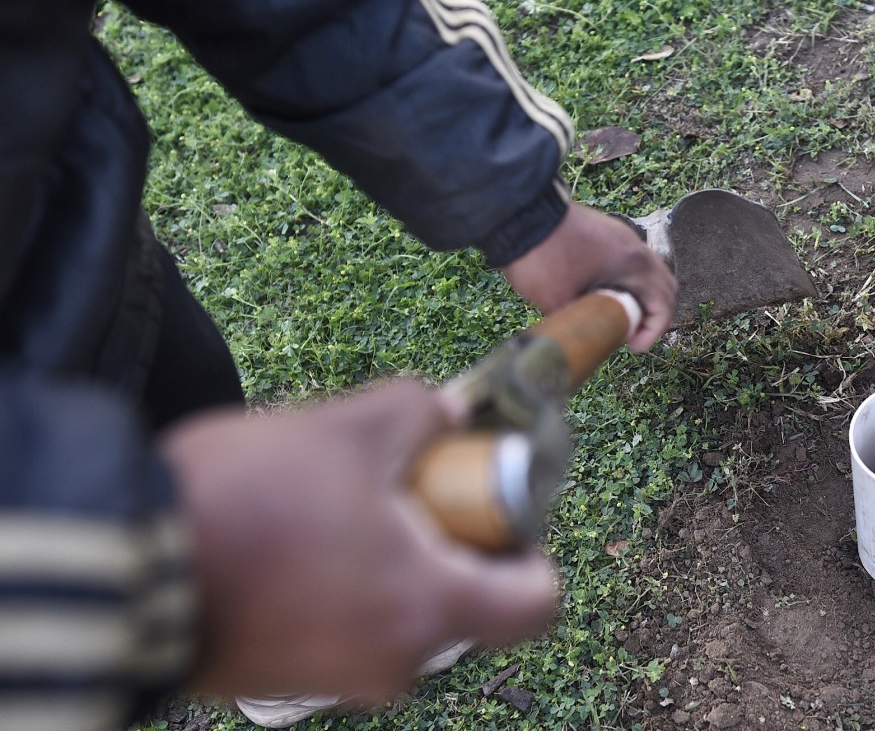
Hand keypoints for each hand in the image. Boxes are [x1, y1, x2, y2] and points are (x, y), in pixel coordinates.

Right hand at [160, 380, 556, 700]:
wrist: (122, 566)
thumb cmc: (246, 505)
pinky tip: (293, 534)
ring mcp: (336, 679)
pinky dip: (340, 584)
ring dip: (388, 557)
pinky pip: (344, 627)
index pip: (535, 604)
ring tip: (335, 500)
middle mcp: (395, 662)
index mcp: (430, 608)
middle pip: (464, 602)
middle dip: (448, 539)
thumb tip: (447, 413)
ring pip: (400, 611)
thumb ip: (418, 413)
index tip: (502, 510)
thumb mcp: (346, 430)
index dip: (535, 552)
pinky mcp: (283, 678)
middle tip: (409, 484)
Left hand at [503, 201, 676, 351]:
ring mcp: (620, 236)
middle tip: (632, 335)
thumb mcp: (559, 302)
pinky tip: (604, 295)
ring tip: (619, 318)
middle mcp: (634, 246)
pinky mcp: (604, 233)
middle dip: (653, 315)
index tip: (633, 346)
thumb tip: (584, 342)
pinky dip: (626, 282)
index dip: (654, 331)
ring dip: (639, 297)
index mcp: (633, 264)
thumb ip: (581, 324)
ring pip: (646, 272)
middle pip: (662, 286)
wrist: (517, 212)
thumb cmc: (541, 256)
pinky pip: (628, 262)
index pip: (663, 303)